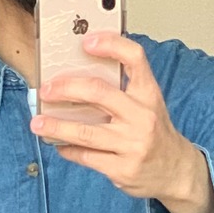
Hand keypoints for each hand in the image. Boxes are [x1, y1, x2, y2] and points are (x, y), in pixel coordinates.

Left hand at [31, 33, 213, 212]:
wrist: (176, 171)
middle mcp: (142, 116)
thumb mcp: (148, 104)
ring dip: (56, 126)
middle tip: (47, 89)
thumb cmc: (154, 133)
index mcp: (148, 94)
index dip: (110, 44)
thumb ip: (123, 89)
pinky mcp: (122, 169)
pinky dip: (68, 149)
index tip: (86, 41)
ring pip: (85, 132)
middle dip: (66, 88)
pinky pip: (87, 157)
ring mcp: (132, 145)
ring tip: (37, 123)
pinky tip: (58, 144)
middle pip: (99, 92)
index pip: (134, 58)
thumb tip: (79, 76)